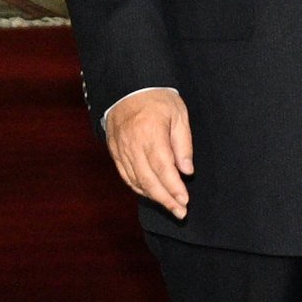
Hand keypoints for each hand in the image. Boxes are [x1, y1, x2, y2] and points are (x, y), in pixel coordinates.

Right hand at [105, 88, 194, 218]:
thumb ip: (183, 144)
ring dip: (154, 197)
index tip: (184, 200)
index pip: (163, 167)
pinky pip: (126, 176)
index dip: (173, 187)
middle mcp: (133, 145)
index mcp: (151, 133)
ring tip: (170, 207)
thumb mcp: (178, 114)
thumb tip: (187, 171)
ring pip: (137, 181)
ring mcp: (122, 150)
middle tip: (180, 212)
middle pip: (149, 179)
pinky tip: (151, 194)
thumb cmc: (157, 100)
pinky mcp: (115, 152)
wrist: (126, 89)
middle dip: (166, 199)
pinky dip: (139, 188)